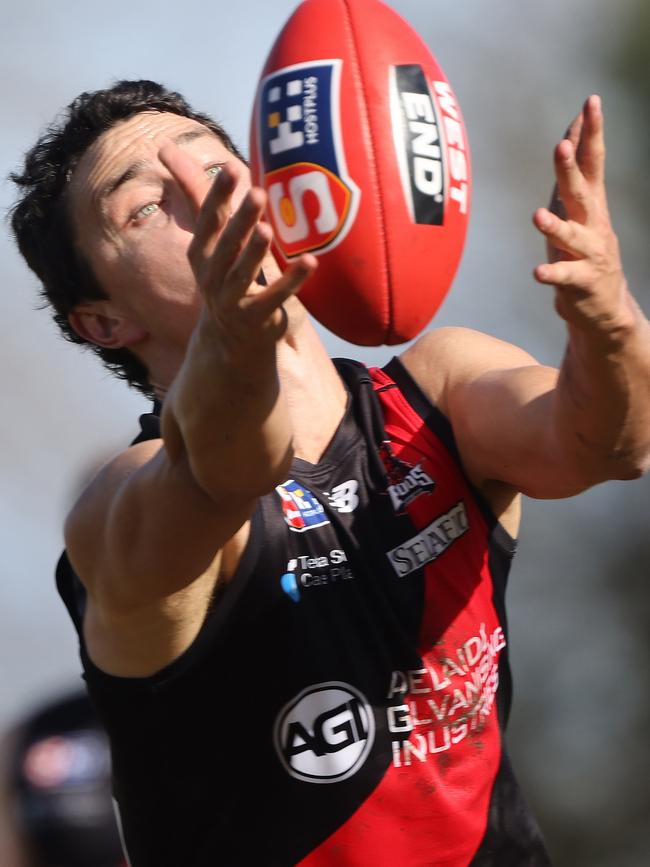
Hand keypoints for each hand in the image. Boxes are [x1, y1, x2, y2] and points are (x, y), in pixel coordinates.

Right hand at [159, 144, 315, 347]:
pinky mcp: (256, 317)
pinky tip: (310, 262)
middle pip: (226, 244)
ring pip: (242, 273)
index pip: (208, 220)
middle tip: (257, 193)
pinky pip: (275, 297)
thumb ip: (198, 196)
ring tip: (268, 230)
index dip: (218, 196)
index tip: (231, 169)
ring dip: (255, 252)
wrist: (231, 339)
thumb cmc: (224, 274)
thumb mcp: (210, 238)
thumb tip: (165, 148)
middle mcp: (212, 275)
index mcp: (201, 251)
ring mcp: (232, 299)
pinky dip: (291, 281)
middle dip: (241, 220)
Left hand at [533, 96, 631, 337]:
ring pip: (571, 236)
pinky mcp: (580, 282)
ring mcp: (589, 253)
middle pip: (582, 192)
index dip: (591, 133)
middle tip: (561, 146)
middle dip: (570, 169)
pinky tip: (538, 272)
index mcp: (592, 204)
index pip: (592, 162)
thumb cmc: (583, 252)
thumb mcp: (578, 211)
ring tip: (537, 216)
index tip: (591, 101)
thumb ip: (574, 176)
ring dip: (554, 226)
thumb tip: (569, 134)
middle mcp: (593, 224)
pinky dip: (551, 273)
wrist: (604, 306)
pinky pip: (564, 276)